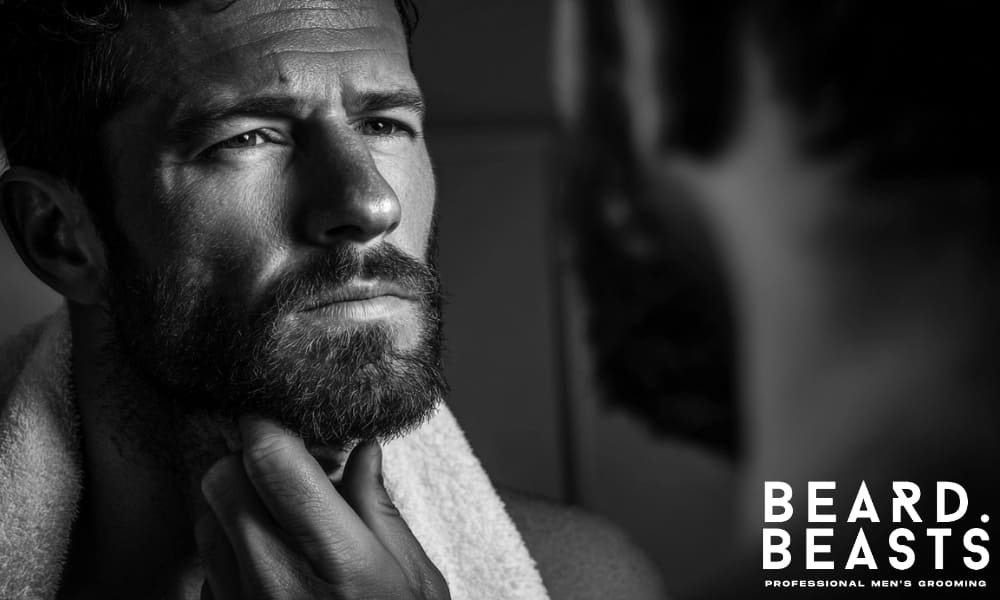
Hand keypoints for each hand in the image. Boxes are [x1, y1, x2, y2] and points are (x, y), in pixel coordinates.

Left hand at [195, 416, 449, 599]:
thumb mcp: (417, 580)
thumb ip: (379, 509)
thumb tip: (363, 453)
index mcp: (337, 561)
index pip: (270, 461)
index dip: (268, 421)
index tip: (283, 412)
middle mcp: (276, 581)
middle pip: (221, 477)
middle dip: (249, 454)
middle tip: (287, 462)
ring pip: (203, 513)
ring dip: (233, 493)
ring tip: (278, 506)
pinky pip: (204, 559)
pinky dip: (226, 539)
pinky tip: (266, 550)